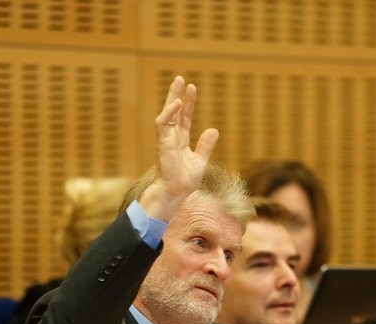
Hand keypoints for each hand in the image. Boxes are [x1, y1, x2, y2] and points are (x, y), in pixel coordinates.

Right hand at [141, 76, 218, 219]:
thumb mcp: (200, 160)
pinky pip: (162, 123)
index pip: (184, 117)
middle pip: (174, 111)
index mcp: (180, 141)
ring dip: (172, 98)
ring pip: (167, 113)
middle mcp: (172, 137)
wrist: (176, 192)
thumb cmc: (185, 181)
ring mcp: (166, 139)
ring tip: (178, 83)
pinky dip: (169, 113)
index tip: (192, 88)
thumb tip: (214, 130)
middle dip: (177, 94)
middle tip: (180, 78)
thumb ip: (205, 145)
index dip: (189, 103)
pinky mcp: (162, 142)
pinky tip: (177, 103)